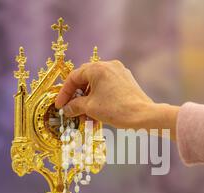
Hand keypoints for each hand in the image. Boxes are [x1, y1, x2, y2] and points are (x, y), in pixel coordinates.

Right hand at [55, 60, 178, 137]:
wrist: (143, 115)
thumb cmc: (117, 109)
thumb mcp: (90, 108)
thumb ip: (75, 106)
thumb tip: (67, 109)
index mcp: (97, 68)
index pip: (73, 77)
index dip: (64, 93)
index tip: (60, 105)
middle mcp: (108, 65)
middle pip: (85, 79)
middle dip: (76, 96)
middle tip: (71, 110)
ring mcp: (119, 72)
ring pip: (96, 84)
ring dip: (88, 99)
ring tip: (84, 115)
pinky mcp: (126, 80)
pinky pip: (107, 87)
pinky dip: (99, 97)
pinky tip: (97, 112)